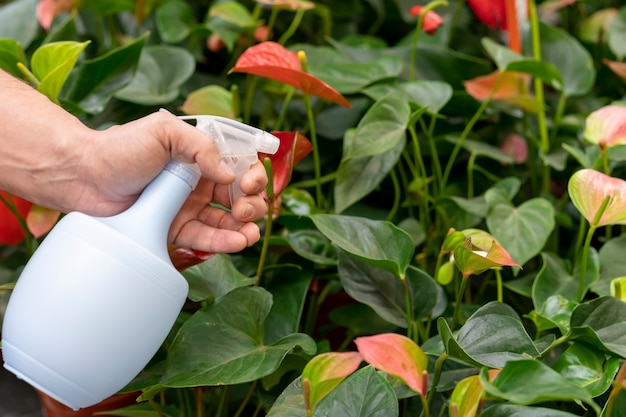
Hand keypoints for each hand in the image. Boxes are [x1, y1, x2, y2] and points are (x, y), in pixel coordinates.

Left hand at [82, 112, 268, 252]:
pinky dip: (224, 242)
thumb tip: (228, 174)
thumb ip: (201, 146)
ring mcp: (189, 207)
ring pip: (228, 221)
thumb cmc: (120, 147)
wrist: (84, 176)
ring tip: (249, 234)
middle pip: (241, 197)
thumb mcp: (164, 131)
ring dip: (245, 227)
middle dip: (252, 205)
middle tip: (242, 209)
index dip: (252, 177)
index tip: (245, 185)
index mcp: (202, 156)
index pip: (241, 167)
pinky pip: (206, 238)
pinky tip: (237, 242)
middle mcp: (200, 182)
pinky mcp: (176, 229)